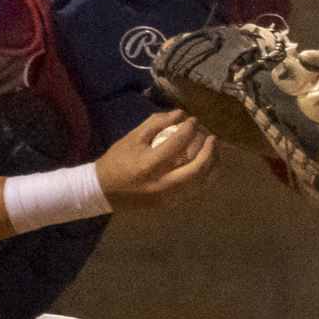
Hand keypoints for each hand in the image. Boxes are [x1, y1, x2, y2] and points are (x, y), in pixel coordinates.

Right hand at [95, 108, 218, 210]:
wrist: (104, 191)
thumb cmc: (117, 160)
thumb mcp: (132, 138)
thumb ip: (156, 123)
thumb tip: (180, 114)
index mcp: (148, 165)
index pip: (176, 144)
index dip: (188, 129)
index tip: (193, 120)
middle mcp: (160, 184)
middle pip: (196, 169)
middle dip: (208, 151)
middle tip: (212, 138)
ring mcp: (166, 197)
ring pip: (199, 183)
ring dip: (210, 166)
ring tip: (213, 151)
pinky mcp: (168, 204)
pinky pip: (193, 191)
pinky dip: (203, 178)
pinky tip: (205, 166)